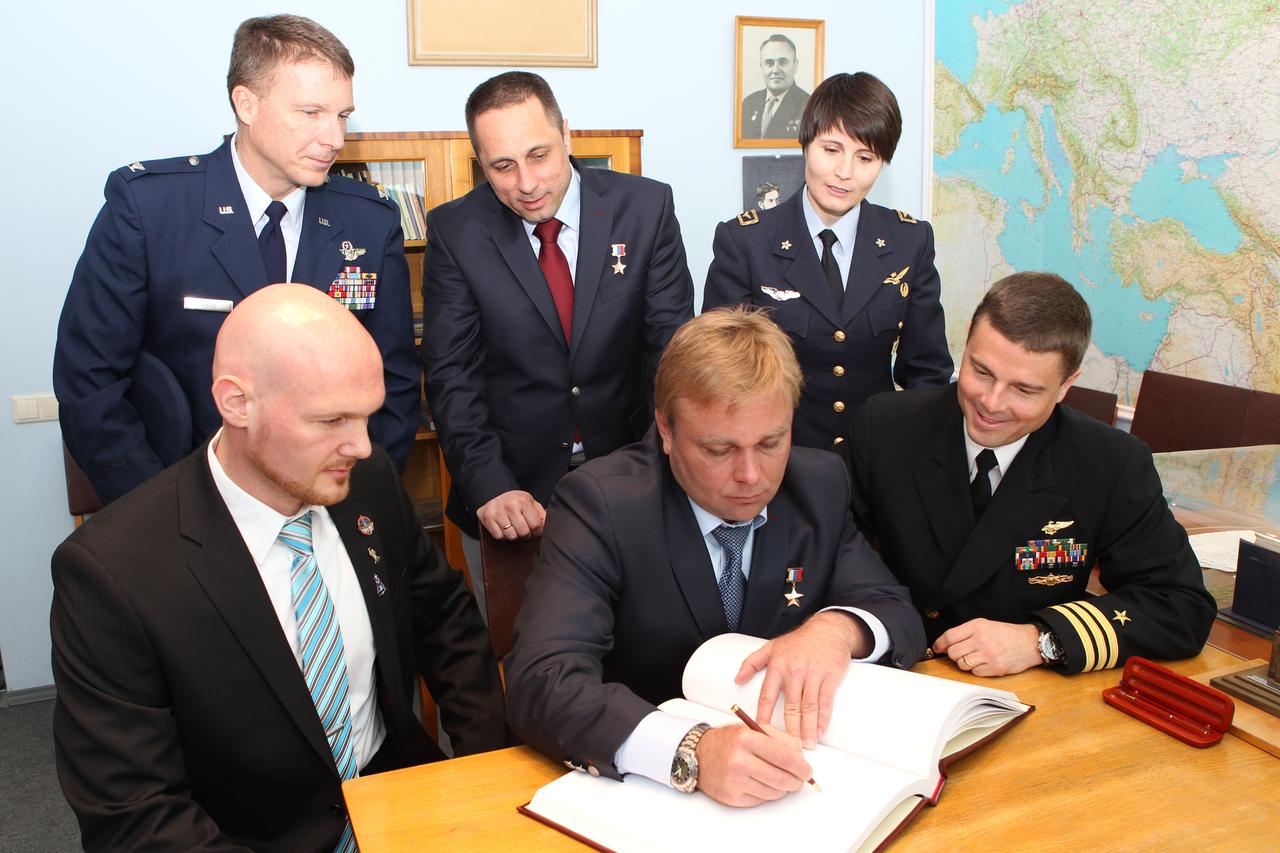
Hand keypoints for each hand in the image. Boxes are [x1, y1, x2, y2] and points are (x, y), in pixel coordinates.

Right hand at [476, 490, 545, 539]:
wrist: (493, 494)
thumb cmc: (515, 502)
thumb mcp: (530, 503)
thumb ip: (541, 514)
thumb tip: (549, 526)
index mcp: (523, 500)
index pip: (535, 525)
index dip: (537, 532)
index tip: (536, 531)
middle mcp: (510, 505)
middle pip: (523, 533)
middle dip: (526, 535)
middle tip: (524, 531)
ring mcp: (497, 511)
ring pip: (511, 536)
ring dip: (514, 536)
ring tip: (514, 528)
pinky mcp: (487, 518)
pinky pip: (499, 536)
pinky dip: (503, 536)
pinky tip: (503, 528)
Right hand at [694, 723, 811, 806]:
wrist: (698, 756)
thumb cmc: (727, 741)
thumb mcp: (752, 730)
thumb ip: (779, 739)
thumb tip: (800, 755)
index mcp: (746, 739)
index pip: (785, 757)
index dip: (801, 767)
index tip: (807, 771)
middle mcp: (739, 760)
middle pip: (782, 779)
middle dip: (796, 781)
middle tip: (799, 780)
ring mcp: (735, 781)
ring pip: (774, 792)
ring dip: (782, 789)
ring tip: (780, 780)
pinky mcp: (732, 797)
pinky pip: (761, 800)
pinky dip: (767, 794)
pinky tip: (762, 784)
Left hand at [734, 611, 866, 747]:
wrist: (827, 629)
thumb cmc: (798, 642)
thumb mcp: (771, 647)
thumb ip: (751, 663)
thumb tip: (736, 680)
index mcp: (777, 666)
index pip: (767, 696)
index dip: (763, 716)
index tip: (761, 734)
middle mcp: (794, 671)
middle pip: (790, 706)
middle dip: (789, 730)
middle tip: (788, 750)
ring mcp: (813, 674)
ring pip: (808, 707)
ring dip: (807, 729)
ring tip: (806, 746)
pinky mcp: (830, 676)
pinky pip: (825, 701)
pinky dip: (823, 718)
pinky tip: (820, 731)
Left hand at [933, 619, 1041, 675]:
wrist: (1030, 642)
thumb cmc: (1007, 634)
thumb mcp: (986, 625)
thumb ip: (966, 632)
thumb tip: (945, 644)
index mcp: (977, 627)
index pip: (950, 636)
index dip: (940, 644)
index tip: (937, 648)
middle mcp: (982, 640)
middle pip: (953, 653)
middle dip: (953, 655)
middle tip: (961, 653)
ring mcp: (988, 655)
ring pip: (962, 664)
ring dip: (965, 663)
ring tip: (975, 657)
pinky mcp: (995, 668)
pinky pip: (975, 673)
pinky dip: (976, 670)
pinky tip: (985, 663)